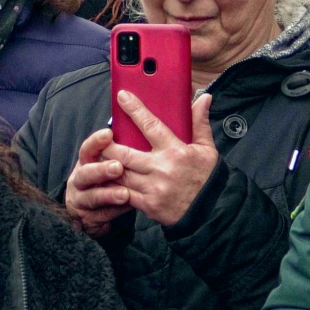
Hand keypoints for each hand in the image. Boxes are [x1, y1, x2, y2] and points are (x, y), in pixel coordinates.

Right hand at [65, 127, 131, 237]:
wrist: (92, 214)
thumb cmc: (107, 182)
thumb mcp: (109, 167)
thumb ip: (119, 154)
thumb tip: (141, 135)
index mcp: (85, 164)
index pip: (87, 149)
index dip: (95, 142)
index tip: (109, 133)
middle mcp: (79, 180)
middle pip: (85, 173)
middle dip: (101, 170)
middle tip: (118, 167)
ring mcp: (80, 200)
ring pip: (91, 197)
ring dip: (108, 194)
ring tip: (125, 194)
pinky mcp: (86, 219)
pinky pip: (101, 215)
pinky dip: (115, 211)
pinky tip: (127, 208)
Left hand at [105, 92, 218, 226]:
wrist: (211, 212)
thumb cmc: (207, 178)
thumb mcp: (207, 149)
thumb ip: (200, 123)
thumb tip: (203, 98)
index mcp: (176, 151)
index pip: (150, 126)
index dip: (134, 110)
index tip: (122, 96)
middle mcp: (162, 169)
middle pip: (125, 153)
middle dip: (108, 145)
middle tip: (101, 136)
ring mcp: (153, 188)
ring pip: (121, 173)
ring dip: (107, 165)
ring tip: (99, 157)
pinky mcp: (148, 205)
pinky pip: (124, 193)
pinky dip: (113, 185)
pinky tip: (107, 179)